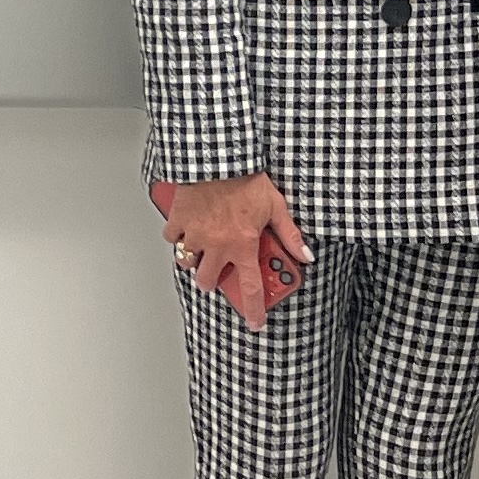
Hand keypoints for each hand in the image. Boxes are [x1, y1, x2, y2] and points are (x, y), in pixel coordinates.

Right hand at [158, 171, 310, 329]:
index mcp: (243, 244)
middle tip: (218, 272)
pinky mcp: (179, 219)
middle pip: (208, 280)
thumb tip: (305, 254)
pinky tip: (186, 229)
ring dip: (194, 260)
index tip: (255, 323)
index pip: (250, 288)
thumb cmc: (246, 177)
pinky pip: (173, 237)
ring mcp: (195, 233)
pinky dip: (178, 236)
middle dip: (212, 281)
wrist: (218, 155)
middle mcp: (217, 244)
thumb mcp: (276, 205)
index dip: (254, 310)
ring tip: (202, 250)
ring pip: (187, 262)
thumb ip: (290, 234)